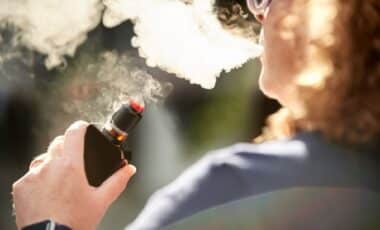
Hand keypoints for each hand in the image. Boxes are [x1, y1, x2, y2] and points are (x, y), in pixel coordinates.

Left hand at [12, 121, 135, 229]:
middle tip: (76, 163)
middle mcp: (49, 166)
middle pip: (59, 143)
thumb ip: (117, 181)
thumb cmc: (74, 222)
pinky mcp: (20, 186)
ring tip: (61, 181)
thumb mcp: (101, 201)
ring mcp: (32, 175)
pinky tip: (47, 193)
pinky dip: (39, 179)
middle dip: (68, 147)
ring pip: (44, 158)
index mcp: (71, 166)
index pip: (74, 132)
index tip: (84, 129)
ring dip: (52, 163)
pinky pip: (31, 174)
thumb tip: (129, 169)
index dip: (81, 127)